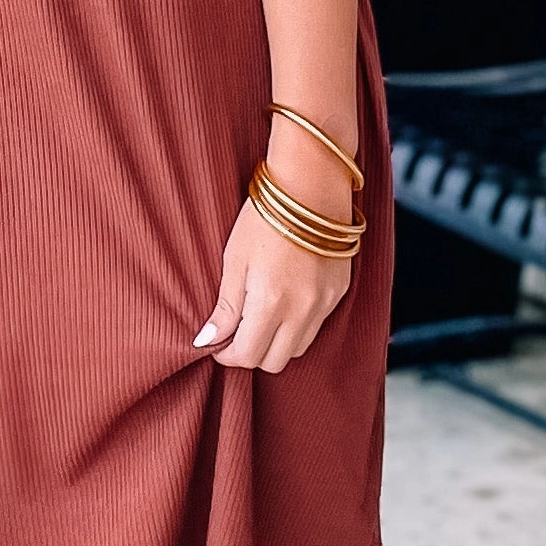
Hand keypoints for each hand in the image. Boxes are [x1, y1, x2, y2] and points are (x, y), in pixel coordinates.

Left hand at [194, 193, 355, 372]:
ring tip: (260, 314)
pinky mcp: (338, 293)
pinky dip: (297, 324)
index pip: (247, 355)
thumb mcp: (234, 260)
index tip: (216, 343)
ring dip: (276, 342)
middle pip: (274, 361)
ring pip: (298, 348)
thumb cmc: (265, 216)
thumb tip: (206, 340)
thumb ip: (225, 306)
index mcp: (271, 302)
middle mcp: (302, 310)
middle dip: (251, 352)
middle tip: (235, 332)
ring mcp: (325, 303)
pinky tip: (284, 300)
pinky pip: (316, 325)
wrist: (310, 184)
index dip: (226, 354)